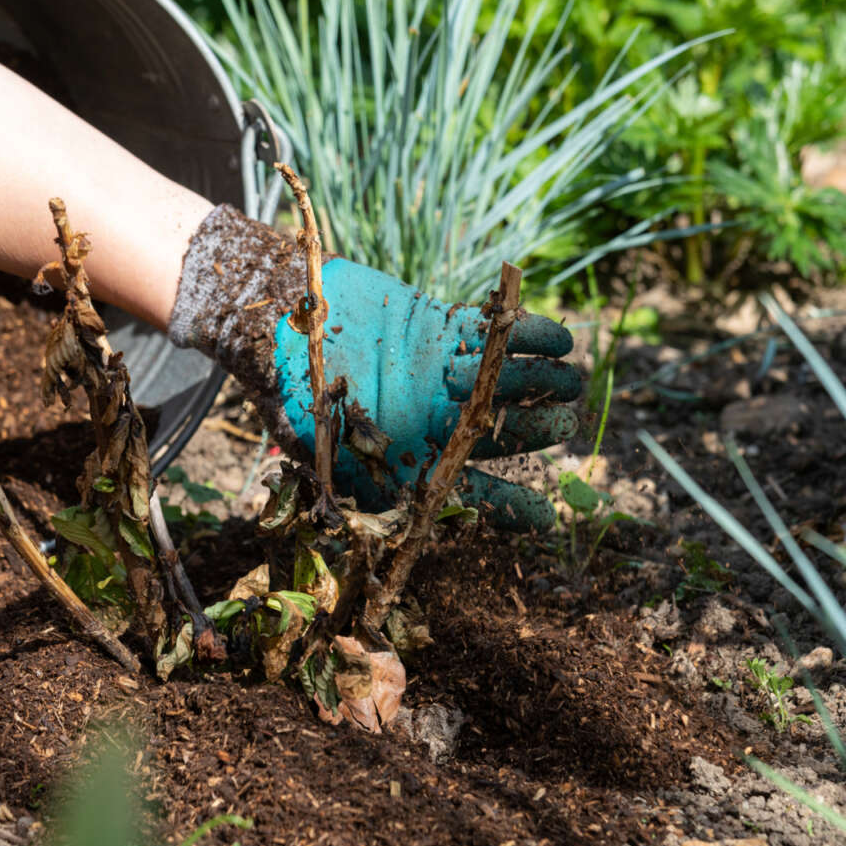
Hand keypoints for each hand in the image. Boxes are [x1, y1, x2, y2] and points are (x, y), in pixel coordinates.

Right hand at [168, 205, 578, 531]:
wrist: (278, 329)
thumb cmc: (295, 398)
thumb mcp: (330, 454)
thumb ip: (375, 483)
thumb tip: (409, 514)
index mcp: (414, 460)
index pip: (471, 493)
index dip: (510, 508)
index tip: (546, 517)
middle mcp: (436, 420)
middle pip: (504, 432)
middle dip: (541, 427)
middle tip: (562, 421)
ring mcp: (443, 374)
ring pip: (510, 383)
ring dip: (544, 383)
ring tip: (567, 381)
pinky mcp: (442, 329)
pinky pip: (497, 334)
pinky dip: (533, 336)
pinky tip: (559, 342)